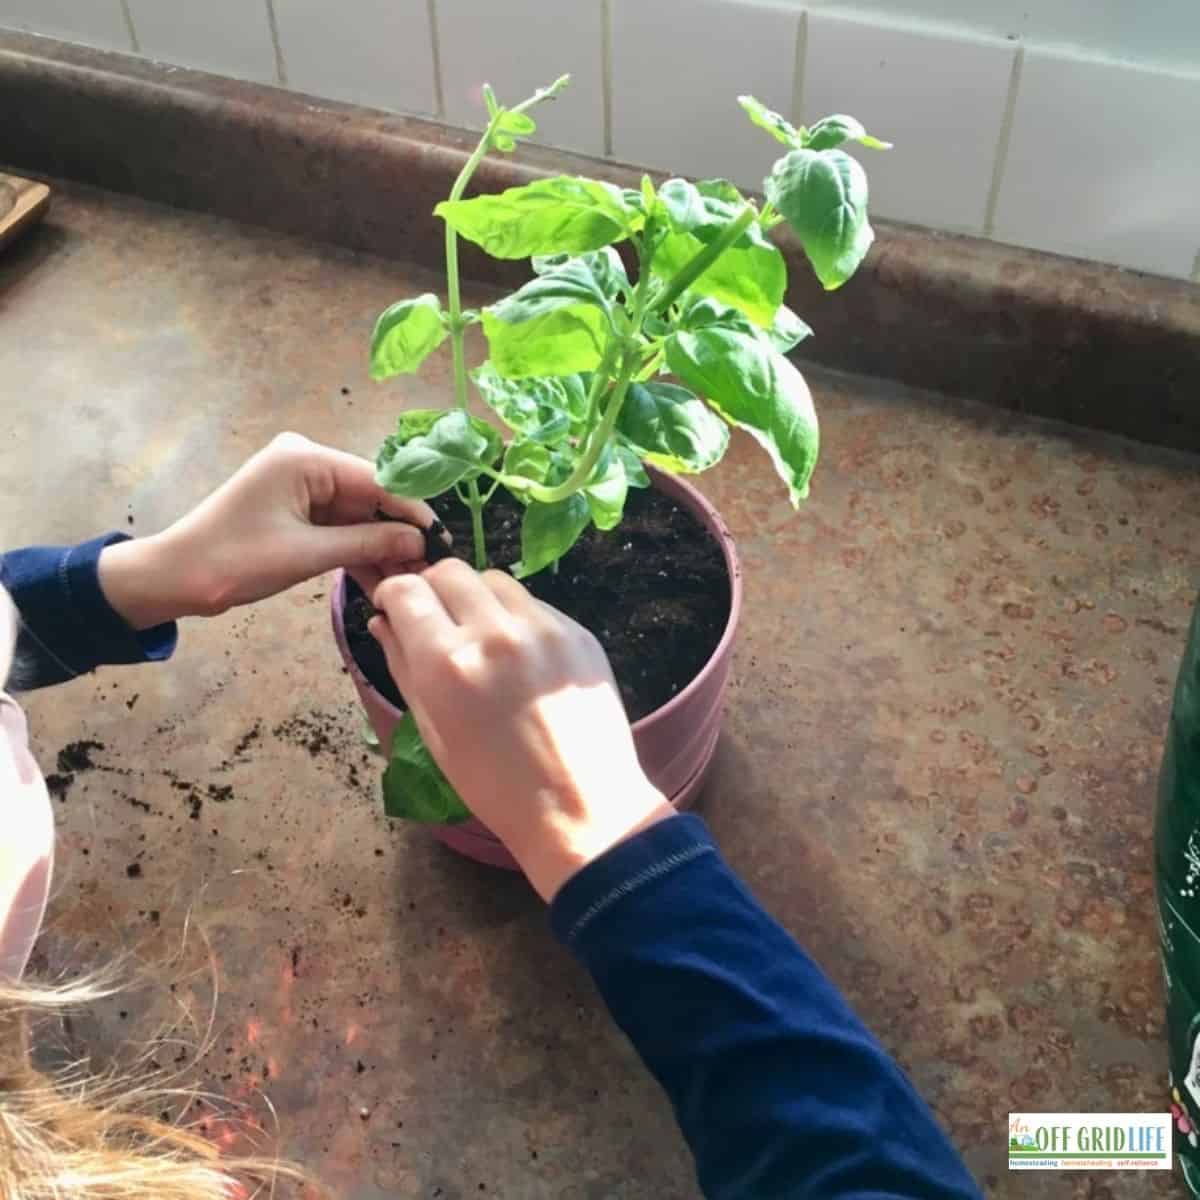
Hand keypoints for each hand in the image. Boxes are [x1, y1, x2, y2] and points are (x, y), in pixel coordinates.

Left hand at [99, 433, 436, 627]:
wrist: (173, 579)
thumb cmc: (232, 561)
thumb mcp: (307, 554)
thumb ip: (368, 543)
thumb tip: (421, 541)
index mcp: (305, 457)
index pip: (377, 480)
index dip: (413, 511)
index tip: (444, 539)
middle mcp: (306, 461)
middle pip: (371, 496)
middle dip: (399, 532)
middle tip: (431, 567)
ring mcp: (301, 485)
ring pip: (359, 515)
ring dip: (382, 546)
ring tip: (412, 579)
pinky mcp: (297, 508)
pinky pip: (340, 526)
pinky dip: (358, 550)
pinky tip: (384, 577)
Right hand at [369, 560, 673, 899]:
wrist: (579, 806)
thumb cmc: (494, 784)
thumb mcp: (433, 732)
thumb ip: (403, 667)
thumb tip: (383, 621)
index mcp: (448, 663)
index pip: (407, 590)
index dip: (393, 595)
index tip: (395, 609)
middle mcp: (495, 632)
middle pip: (450, 570)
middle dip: (433, 589)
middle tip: (435, 621)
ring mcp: (543, 627)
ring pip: (494, 580)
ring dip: (476, 598)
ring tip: (480, 638)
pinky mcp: (578, 632)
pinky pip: (534, 603)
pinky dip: (516, 617)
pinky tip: (520, 656)